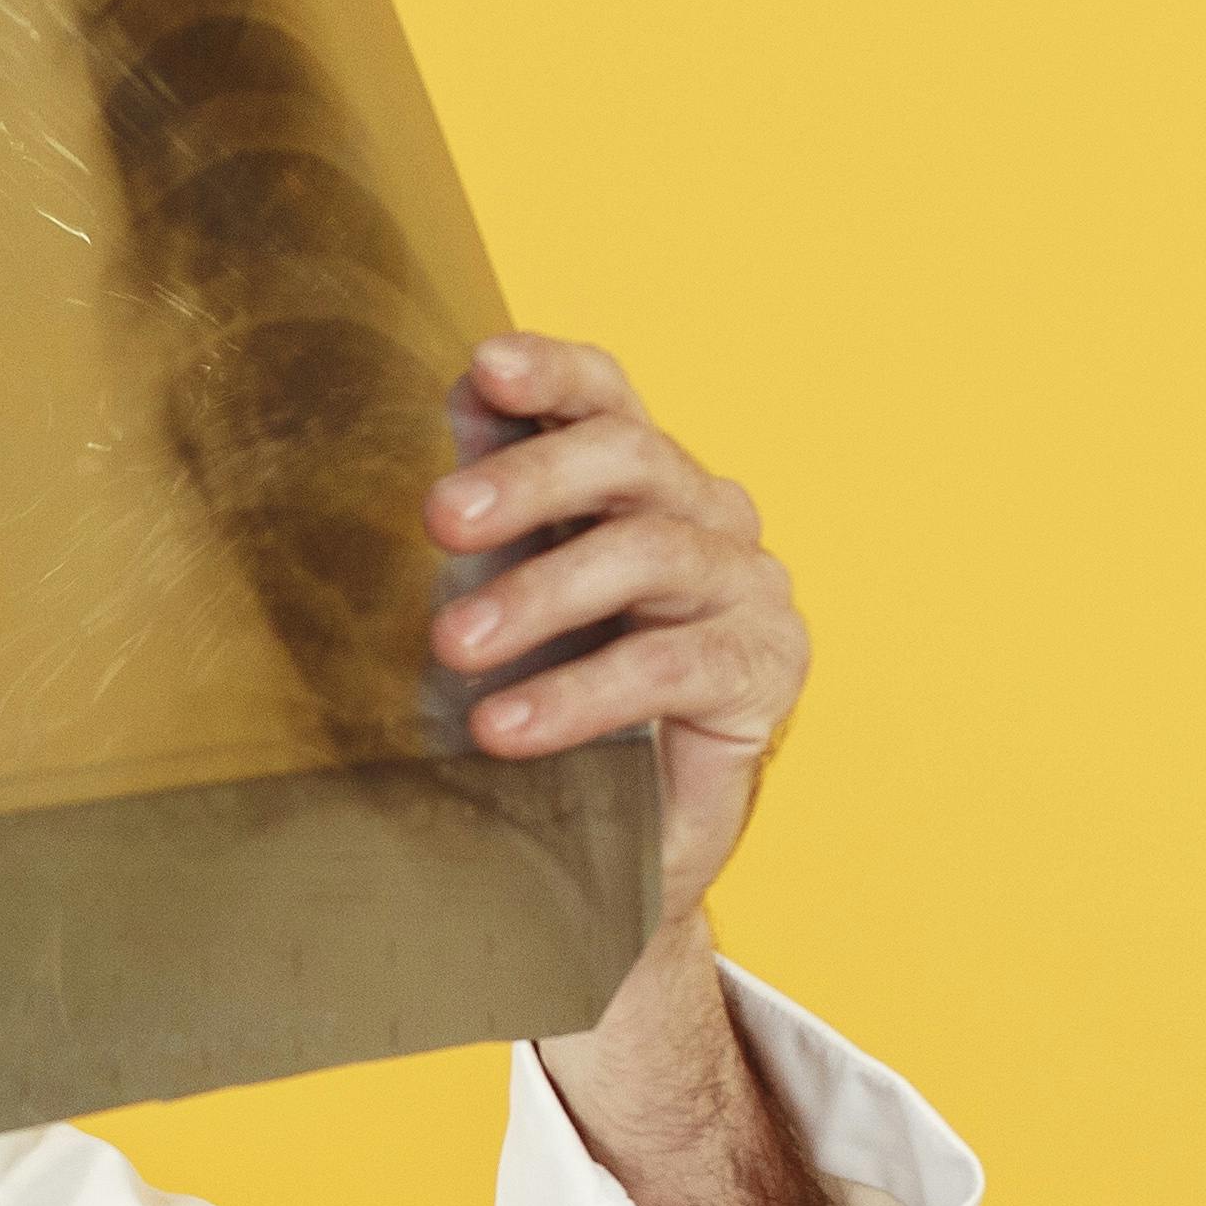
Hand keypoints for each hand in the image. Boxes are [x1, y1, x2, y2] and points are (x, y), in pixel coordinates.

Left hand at [422, 330, 810, 936]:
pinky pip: (668, 666)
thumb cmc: (556, 697)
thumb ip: (490, 515)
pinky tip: (504, 729)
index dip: (552, 373)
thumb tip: (449, 416)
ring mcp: (746, 586)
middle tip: (440, 517)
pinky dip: (578, 695)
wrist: (623, 836)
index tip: (485, 368)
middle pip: (629, 457)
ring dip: (541, 595)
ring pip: (649, 554)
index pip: (606, 399)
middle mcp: (705, 514)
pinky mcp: (765, 668)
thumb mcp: (508, 600)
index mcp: (641, 480)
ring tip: (453, 644)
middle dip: (530, 479)